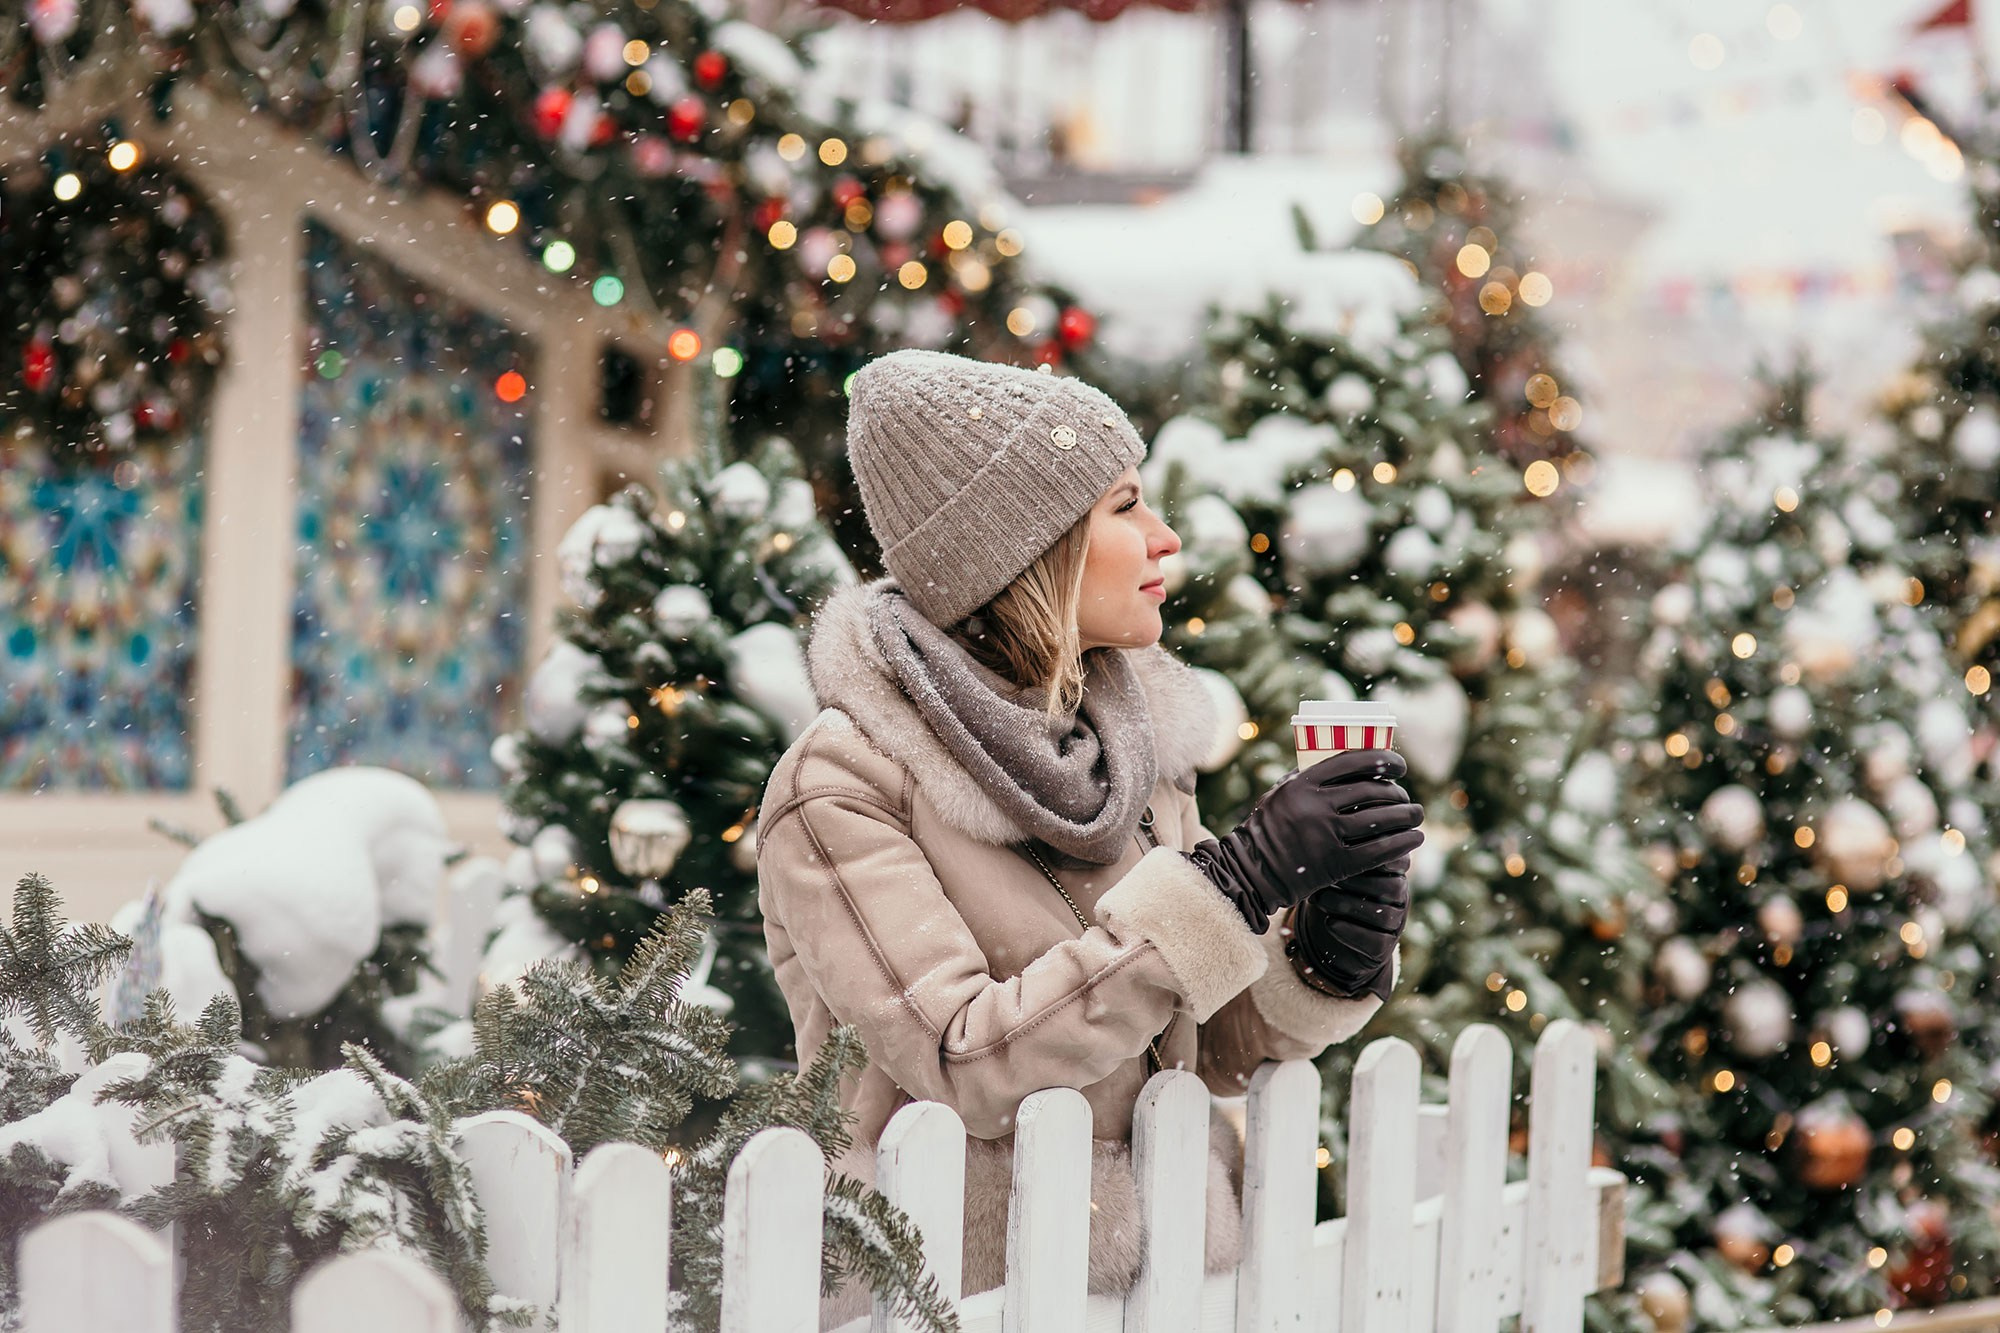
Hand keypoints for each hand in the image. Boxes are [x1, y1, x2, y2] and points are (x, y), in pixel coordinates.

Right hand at [1186, 749, 1424, 931]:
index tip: (1399, 766)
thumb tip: (1342, 761)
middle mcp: (1314, 805)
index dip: (1383, 760)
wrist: (1252, 871)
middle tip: (1408, 798)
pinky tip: (1414, 839)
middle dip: (1398, 793)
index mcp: (1302, 783)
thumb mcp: (1280, 794)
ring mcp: (1325, 835)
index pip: (1353, 761)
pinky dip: (1401, 844)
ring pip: (1379, 819)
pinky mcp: (1334, 864)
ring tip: (1416, 816)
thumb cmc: (1268, 829)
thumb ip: (1306, 777)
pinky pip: (1378, 851)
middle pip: (1370, 791)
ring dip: (1406, 816)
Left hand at [1289, 855, 1411, 1000]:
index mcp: (1394, 873)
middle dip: (1357, 880)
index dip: (1378, 854)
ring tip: (1318, 898)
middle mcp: (1399, 898)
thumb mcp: (1335, 865)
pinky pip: (1376, 942)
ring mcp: (1394, 924)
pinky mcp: (1383, 949)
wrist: (1330, 935)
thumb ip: (1339, 848)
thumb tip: (1322, 821)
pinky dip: (1351, 932)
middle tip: (1325, 873)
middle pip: (1392, 887)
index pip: (1397, 860)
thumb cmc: (1331, 887)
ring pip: (1383, 914)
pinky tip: (1329, 922)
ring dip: (1348, 905)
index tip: (1350, 846)